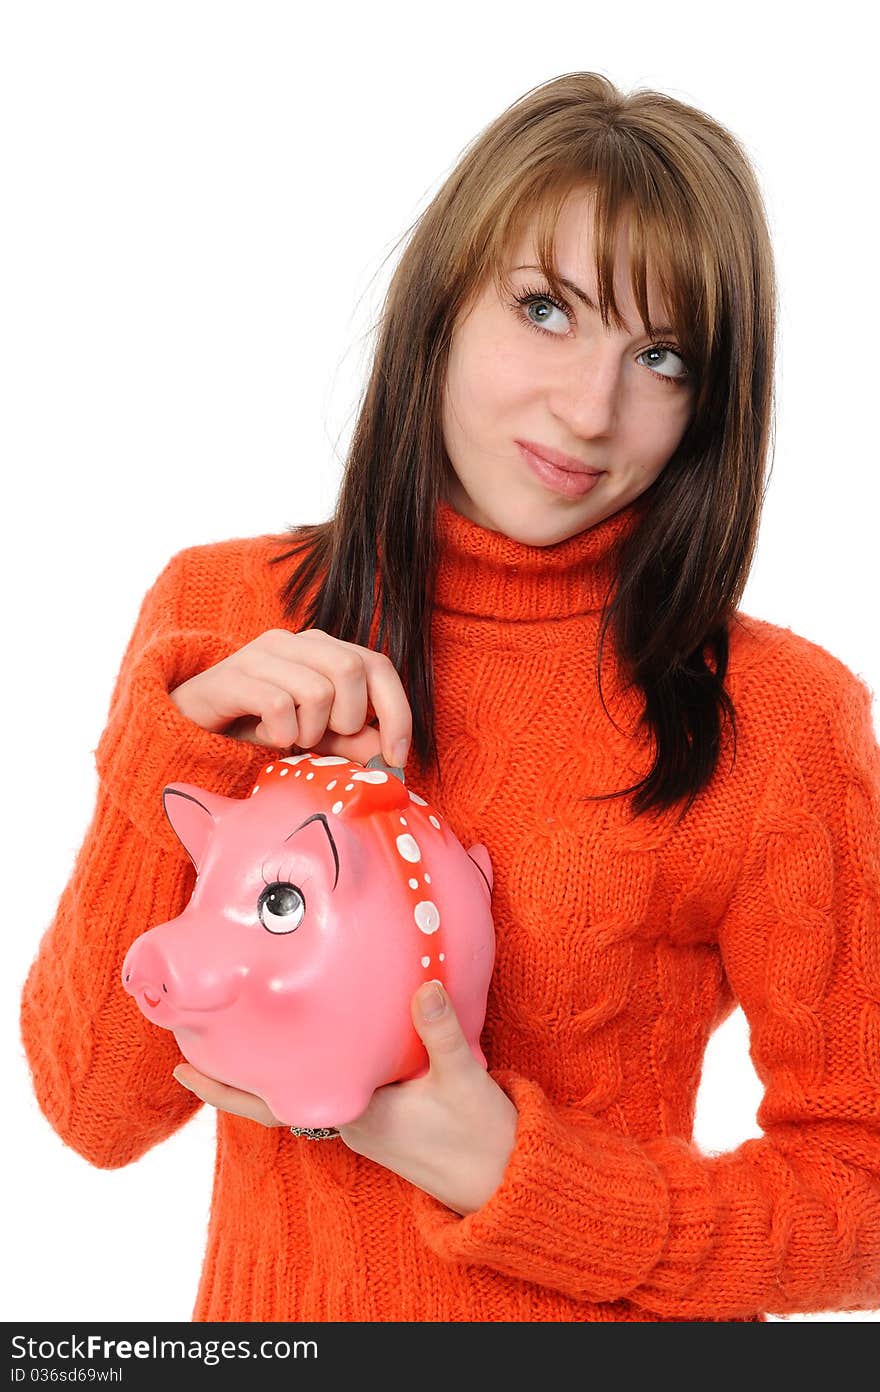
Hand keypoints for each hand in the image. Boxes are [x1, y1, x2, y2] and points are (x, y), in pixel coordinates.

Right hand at [168, 626, 412, 769]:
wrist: (190, 722)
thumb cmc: (258, 725)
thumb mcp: (313, 734)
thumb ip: (351, 739)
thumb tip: (390, 753)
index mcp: (322, 648)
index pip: (378, 665)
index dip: (397, 712)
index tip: (396, 756)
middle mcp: (295, 641)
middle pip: (351, 670)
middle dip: (348, 720)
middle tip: (322, 740)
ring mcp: (261, 654)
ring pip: (317, 690)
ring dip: (310, 731)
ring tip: (288, 738)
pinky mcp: (233, 676)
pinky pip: (278, 706)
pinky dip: (281, 734)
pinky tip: (267, 736)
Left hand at [172, 982, 517, 1217]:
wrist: (504, 1178)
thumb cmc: (481, 1135)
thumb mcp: (462, 1077)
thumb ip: (439, 1030)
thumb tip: (424, 984)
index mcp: (357, 1113)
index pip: (274, 1102)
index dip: (226, 1088)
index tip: (182, 1069)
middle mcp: (351, 1119)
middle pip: (277, 1095)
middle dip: (238, 1071)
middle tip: (195, 1040)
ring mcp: (365, 1121)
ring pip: (304, 1091)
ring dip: (273, 1068)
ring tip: (243, 1033)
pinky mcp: (384, 1117)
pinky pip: (334, 1089)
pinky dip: (311, 1069)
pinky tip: (313, 1047)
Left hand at [338, 981, 518, 1216]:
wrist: (505, 1183)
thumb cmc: (481, 1136)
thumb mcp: (460, 1075)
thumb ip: (440, 1030)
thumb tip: (428, 985)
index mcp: (360, 1116)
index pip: (328, 1064)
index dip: (332, 1029)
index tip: (339, 992)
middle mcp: (354, 1127)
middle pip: (343, 1068)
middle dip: (353, 1033)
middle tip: (358, 986)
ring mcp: (369, 1132)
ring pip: (361, 1078)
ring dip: (371, 1051)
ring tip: (376, 1005)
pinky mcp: (387, 1132)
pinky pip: (375, 1090)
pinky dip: (384, 1068)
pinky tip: (398, 1042)